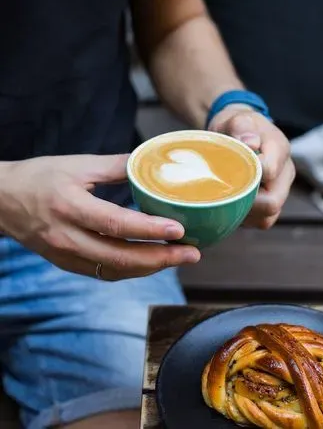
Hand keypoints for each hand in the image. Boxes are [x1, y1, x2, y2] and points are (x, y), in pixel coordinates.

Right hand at [0, 155, 199, 279]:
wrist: (2, 200)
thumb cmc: (39, 177)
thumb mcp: (77, 165)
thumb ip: (116, 165)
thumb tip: (149, 161)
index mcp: (70, 207)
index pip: (115, 224)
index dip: (149, 229)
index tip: (179, 230)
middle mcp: (67, 237)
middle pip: (120, 257)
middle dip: (160, 258)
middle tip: (192, 253)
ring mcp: (66, 254)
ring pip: (114, 270)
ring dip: (150, 267)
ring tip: (179, 258)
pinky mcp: (67, 263)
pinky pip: (103, 272)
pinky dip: (131, 269)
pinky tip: (152, 261)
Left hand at [209, 105, 294, 228]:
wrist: (241, 133)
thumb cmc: (238, 126)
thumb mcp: (237, 119)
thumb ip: (242, 127)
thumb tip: (249, 142)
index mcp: (280, 149)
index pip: (269, 171)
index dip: (247, 176)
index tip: (225, 172)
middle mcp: (285, 174)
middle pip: (273, 202)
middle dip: (246, 201)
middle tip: (223, 193)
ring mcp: (280, 191)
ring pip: (267, 216)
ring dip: (245, 213)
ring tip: (225, 200)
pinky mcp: (271, 204)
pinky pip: (261, 221)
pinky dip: (245, 218)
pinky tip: (230, 205)